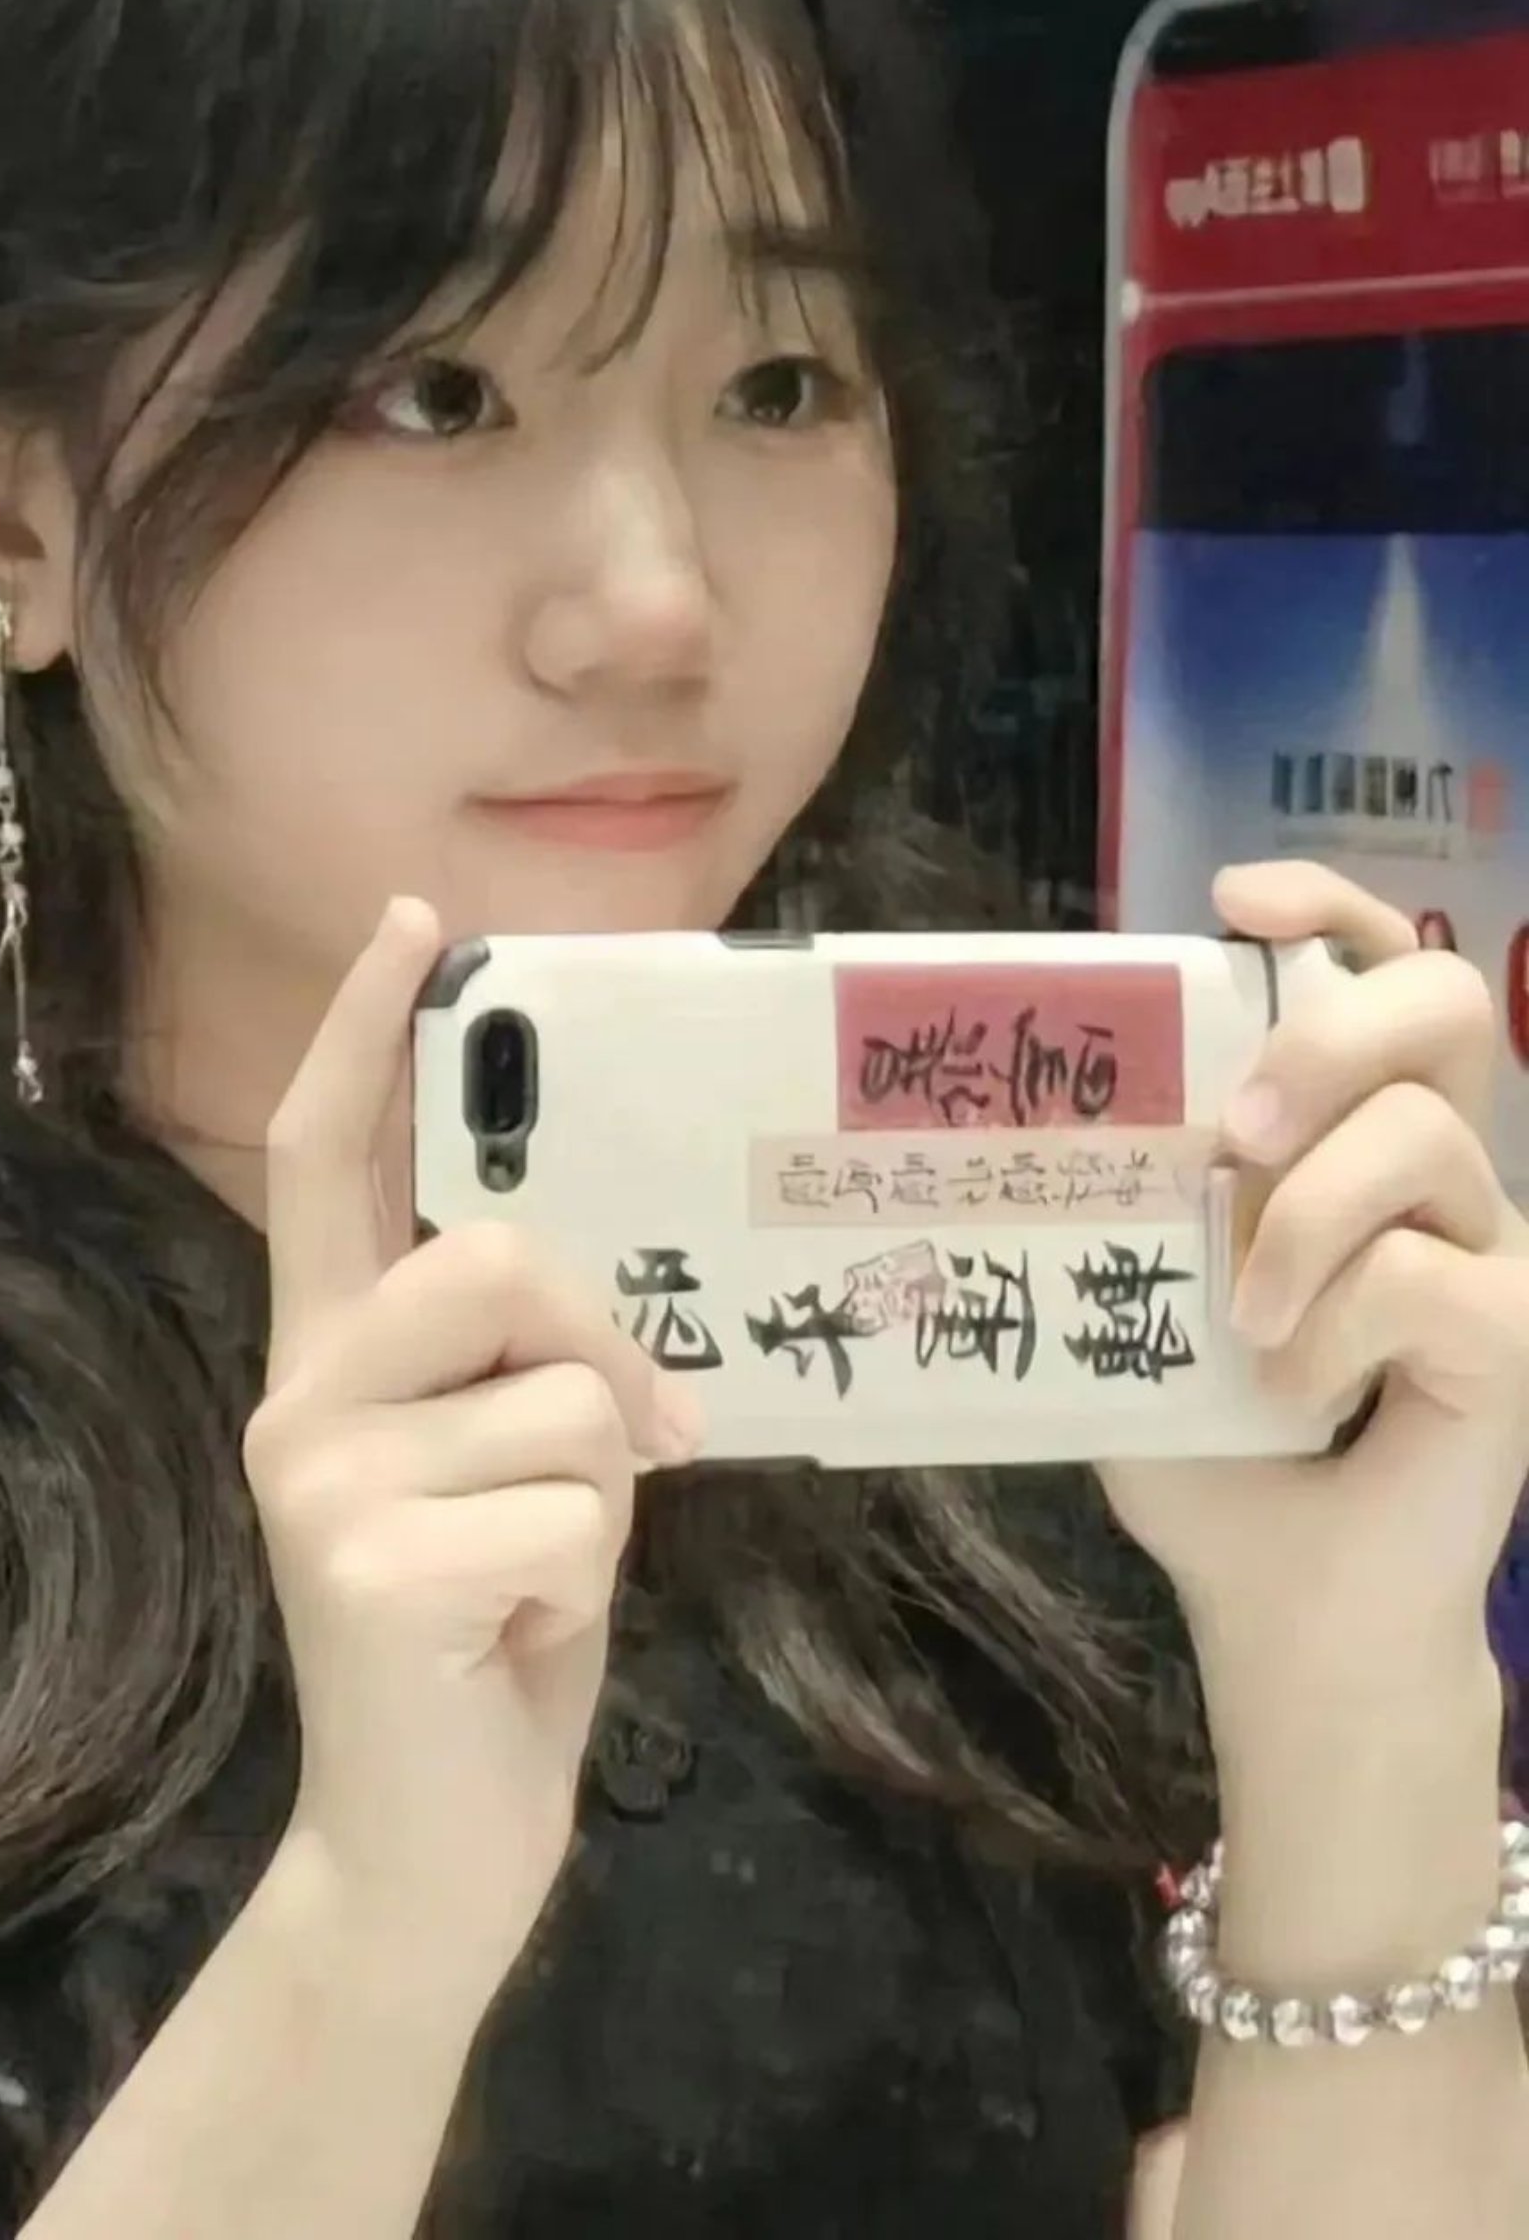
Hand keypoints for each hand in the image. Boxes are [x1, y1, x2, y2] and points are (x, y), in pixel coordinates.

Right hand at [244, 899, 702, 1999]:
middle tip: (652, 1454)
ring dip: (608, 1502)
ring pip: (569, 1397)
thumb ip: (524, 1371)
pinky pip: (578, 1516)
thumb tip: (613, 1345)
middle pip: (498, 1256)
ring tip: (537, 1580)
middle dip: (613, 1353)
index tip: (420, 924)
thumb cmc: (489, 1639)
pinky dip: (592, 1588)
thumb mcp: (512, 1474)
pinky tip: (514, 1644)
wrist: (428, 1850)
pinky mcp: (364, 1570)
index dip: (367, 1034)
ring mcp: (319, 1480)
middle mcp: (298, 1396)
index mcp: (331, 1356)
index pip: (323, 1158)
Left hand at [1100, 861, 1528, 1715]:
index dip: (1325, 904)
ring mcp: (1490, 1246)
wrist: (1283, 1604)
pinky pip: (1425, 1275)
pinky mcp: (1517, 1334)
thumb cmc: (1210, 1451)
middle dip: (1329, 1036)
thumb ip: (1119, 1209)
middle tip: (1232, 1125)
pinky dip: (1335, 1329)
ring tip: (1241, 1320)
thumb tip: (1023, 1110)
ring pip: (1425, 1140)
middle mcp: (1436, 1168)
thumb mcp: (1135, 1303)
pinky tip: (1297, 1393)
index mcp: (1349, 1133)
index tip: (1233, 898)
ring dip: (1299, 1222)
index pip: (1375, 967)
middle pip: (1442, 1006)